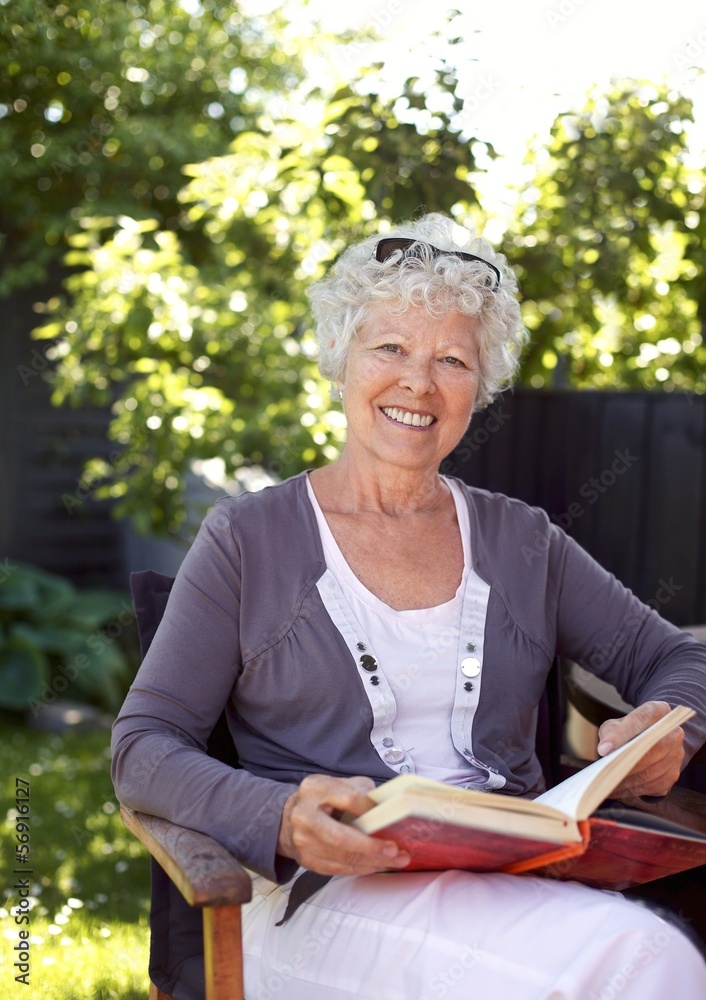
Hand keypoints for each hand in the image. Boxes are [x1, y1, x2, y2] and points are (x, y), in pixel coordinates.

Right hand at [277, 773, 410, 875]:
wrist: (290, 818)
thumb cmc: (322, 799)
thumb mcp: (339, 784)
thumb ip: (361, 791)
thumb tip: (388, 807)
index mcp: (315, 788)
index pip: (348, 798)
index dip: (370, 809)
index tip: (389, 817)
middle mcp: (304, 815)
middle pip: (341, 836)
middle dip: (371, 846)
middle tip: (394, 850)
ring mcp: (303, 840)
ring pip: (341, 857)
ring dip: (372, 862)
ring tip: (394, 860)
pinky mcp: (306, 860)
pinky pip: (337, 869)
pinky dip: (360, 869)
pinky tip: (376, 865)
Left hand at [596, 700, 684, 798]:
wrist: (651, 737)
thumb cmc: (629, 730)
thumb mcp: (617, 724)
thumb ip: (610, 731)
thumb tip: (606, 750)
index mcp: (658, 711)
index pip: (640, 720)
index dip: (621, 735)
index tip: (602, 750)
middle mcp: (673, 733)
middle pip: (652, 750)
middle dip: (626, 765)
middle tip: (603, 776)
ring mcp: (677, 755)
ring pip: (653, 772)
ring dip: (628, 782)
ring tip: (606, 787)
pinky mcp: (673, 775)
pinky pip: (653, 786)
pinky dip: (634, 790)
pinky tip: (617, 790)